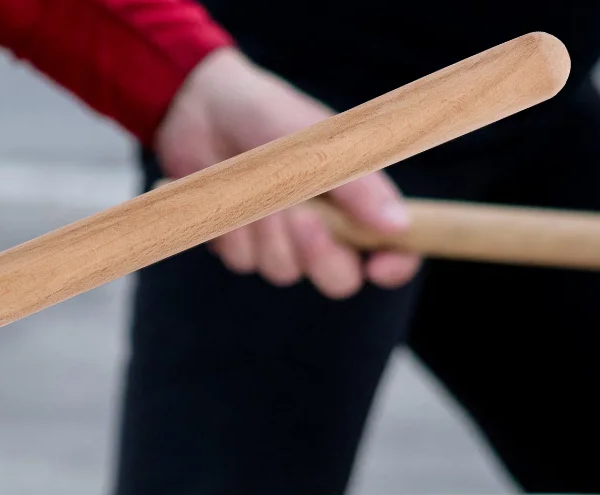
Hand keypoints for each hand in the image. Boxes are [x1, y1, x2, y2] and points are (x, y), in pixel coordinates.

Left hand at [155, 47, 420, 297]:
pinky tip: (232, 197)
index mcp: (357, 200)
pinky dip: (236, 230)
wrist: (202, 110)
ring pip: (284, 271)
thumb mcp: (320, 145)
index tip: (378, 266)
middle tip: (302, 218)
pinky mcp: (242, 246)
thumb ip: (358, 188)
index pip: (394, 250)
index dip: (395, 266)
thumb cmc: (270, 117)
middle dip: (320, 254)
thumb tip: (397, 226)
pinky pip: (244, 262)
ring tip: (259, 187)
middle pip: (338, 279)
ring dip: (269, 232)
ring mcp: (281, 242)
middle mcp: (325, 228)